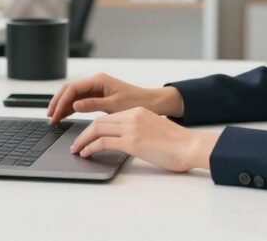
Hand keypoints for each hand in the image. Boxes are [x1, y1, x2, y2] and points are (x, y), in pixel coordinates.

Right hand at [46, 73, 183, 123]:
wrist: (151, 103)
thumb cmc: (136, 102)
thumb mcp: (114, 105)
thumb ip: (93, 105)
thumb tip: (74, 105)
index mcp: (98, 80)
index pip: (72, 89)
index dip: (61, 102)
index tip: (54, 114)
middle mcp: (95, 82)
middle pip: (69, 90)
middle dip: (57, 102)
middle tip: (49, 117)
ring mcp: (96, 89)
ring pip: (73, 96)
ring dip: (63, 106)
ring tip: (54, 119)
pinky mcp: (98, 96)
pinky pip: (80, 100)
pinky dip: (71, 108)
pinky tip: (64, 116)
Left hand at [69, 107, 219, 171]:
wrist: (191, 146)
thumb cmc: (178, 143)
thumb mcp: (154, 130)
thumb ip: (139, 131)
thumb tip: (127, 141)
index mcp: (138, 112)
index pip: (108, 117)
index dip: (93, 127)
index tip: (86, 136)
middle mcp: (132, 116)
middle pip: (99, 122)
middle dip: (83, 133)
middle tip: (75, 144)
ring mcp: (132, 128)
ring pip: (97, 130)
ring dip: (83, 141)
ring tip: (77, 150)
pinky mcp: (132, 141)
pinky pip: (103, 142)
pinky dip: (91, 147)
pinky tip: (86, 153)